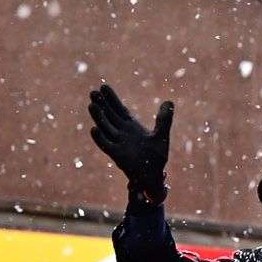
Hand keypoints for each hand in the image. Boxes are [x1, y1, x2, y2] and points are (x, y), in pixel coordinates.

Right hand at [87, 83, 173, 198]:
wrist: (153, 176)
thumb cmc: (156, 156)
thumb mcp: (161, 135)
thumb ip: (164, 119)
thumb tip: (169, 101)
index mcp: (131, 126)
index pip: (119, 109)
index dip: (111, 98)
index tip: (103, 86)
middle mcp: (121, 132)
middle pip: (109, 115)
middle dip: (102, 104)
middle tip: (93, 92)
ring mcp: (117, 143)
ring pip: (105, 127)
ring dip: (98, 117)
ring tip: (92, 105)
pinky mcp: (116, 155)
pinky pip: (105, 145)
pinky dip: (99, 138)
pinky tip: (94, 129)